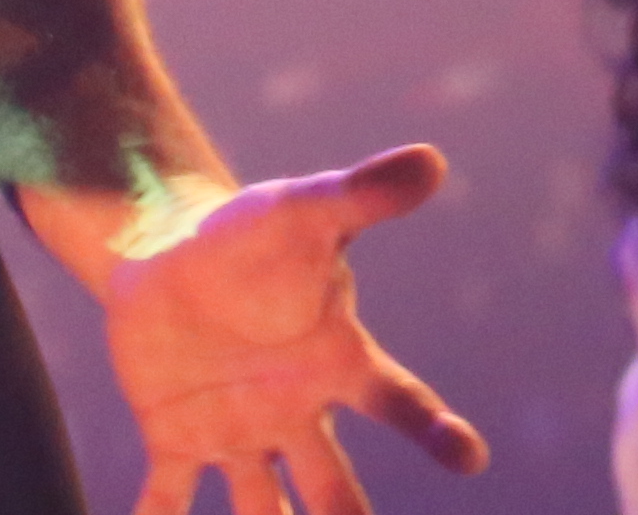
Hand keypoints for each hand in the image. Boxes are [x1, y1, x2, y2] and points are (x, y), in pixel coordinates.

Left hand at [95, 148, 486, 514]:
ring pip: (259, 510)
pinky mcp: (178, 438)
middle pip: (331, 486)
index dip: (434, 431)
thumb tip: (432, 159)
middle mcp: (297, 413)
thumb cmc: (253, 233)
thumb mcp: (306, 210)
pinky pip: (167, 497)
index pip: (398, 403)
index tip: (469, 456)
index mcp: (336, 363)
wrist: (173, 252)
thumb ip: (364, 194)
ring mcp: (239, 433)